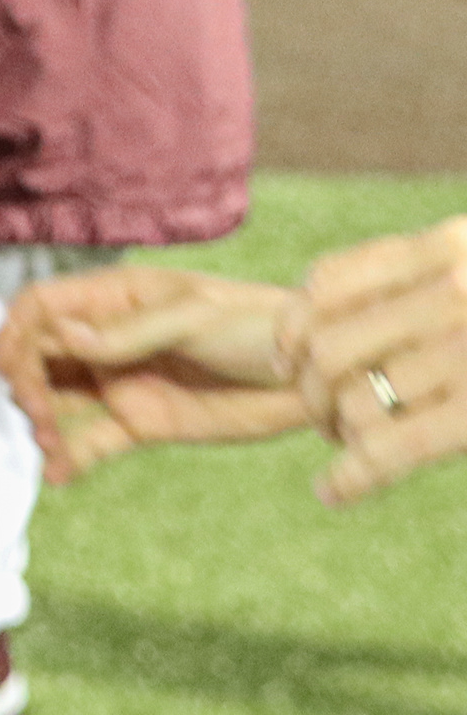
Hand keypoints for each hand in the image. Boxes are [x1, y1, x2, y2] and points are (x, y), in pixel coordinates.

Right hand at [0, 267, 305, 482]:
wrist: (310, 372)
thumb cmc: (254, 325)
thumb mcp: (191, 319)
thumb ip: (126, 333)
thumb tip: (61, 335)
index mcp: (114, 299)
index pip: (42, 308)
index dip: (16, 333)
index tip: (10, 367)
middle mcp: (107, 339)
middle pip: (40, 355)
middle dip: (27, 384)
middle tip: (38, 417)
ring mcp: (122, 382)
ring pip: (59, 400)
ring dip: (43, 423)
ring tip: (50, 448)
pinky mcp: (144, 423)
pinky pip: (96, 441)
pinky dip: (73, 458)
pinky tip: (58, 476)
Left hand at [289, 217, 466, 503]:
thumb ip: (436, 275)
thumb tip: (321, 308)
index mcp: (455, 246)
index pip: (330, 281)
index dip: (293, 322)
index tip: (288, 354)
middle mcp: (458, 292)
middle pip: (329, 343)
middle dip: (310, 385)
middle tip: (320, 412)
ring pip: (358, 397)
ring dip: (334, 431)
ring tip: (342, 446)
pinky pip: (398, 444)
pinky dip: (354, 474)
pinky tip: (333, 492)